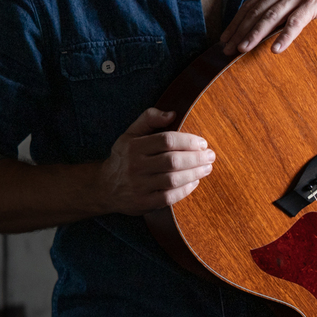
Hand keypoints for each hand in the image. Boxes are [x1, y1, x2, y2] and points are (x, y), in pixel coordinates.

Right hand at [97, 107, 214, 213]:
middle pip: (172, 161)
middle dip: (196, 158)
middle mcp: (135, 166)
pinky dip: (186, 189)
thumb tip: (172, 113)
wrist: (105, 187)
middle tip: (210, 156)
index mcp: (133, 147)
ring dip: (195, 173)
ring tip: (207, 168)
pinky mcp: (143, 203)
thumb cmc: (125, 157)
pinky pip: (169, 197)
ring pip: (173, 179)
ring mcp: (139, 186)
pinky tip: (195, 182)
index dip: (188, 141)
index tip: (202, 143)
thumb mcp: (131, 133)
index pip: (166, 140)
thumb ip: (149, 119)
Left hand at [220, 0, 316, 54]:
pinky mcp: (312, 4)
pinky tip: (276, 49)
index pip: (249, 6)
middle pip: (255, 13)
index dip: (235, 22)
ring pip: (271, 17)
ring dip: (255, 34)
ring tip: (243, 49)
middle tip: (226, 49)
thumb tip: (264, 17)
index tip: (224, 38)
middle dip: (239, 32)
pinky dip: (284, 36)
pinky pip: (295, 22)